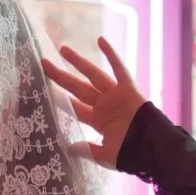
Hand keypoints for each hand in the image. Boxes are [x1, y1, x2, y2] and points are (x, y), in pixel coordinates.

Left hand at [42, 37, 146, 169]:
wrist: (152, 148)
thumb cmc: (130, 153)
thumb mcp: (104, 154)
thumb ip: (86, 150)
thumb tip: (68, 148)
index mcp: (98, 120)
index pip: (74, 107)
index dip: (59, 99)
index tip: (43, 89)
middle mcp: (104, 104)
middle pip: (77, 87)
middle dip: (60, 76)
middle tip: (44, 63)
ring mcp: (115, 95)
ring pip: (93, 74)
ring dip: (78, 61)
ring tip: (63, 49)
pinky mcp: (128, 88)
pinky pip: (118, 68)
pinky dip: (111, 54)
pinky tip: (100, 40)